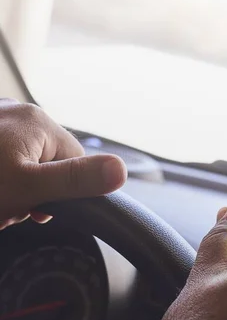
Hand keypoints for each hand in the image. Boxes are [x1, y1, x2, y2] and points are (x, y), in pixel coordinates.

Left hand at [0, 99, 126, 228]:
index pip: (77, 164)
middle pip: (49, 165)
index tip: (36, 206)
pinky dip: (2, 181)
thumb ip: (75, 179)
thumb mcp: (28, 187)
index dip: (62, 193)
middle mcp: (20, 113)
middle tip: (9, 205)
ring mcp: (0, 122)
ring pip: (26, 166)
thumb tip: (120, 171)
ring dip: (14, 190)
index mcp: (38, 120)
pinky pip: (7, 162)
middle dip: (34, 191)